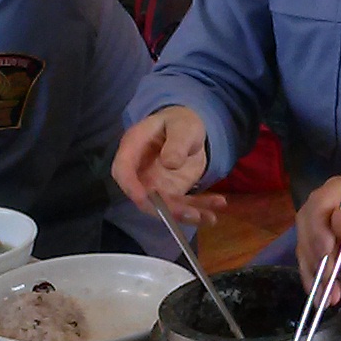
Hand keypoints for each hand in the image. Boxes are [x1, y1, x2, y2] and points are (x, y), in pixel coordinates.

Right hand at [110, 106, 210, 221]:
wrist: (189, 132)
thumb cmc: (180, 123)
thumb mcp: (182, 126)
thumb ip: (177, 142)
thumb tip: (170, 163)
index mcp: (134, 148)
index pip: (122, 170)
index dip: (130, 186)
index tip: (143, 199)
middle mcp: (140, 172)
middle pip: (144, 196)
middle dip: (166, 209)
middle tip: (191, 214)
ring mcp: (155, 185)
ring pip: (165, 206)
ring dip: (186, 215)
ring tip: (208, 217)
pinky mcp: (171, 193)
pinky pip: (182, 206)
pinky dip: (199, 209)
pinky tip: (218, 204)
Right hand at [296, 174, 340, 304]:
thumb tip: (333, 222)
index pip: (319, 202)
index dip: (318, 226)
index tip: (326, 250)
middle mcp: (329, 203)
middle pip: (306, 225)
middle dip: (314, 253)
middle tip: (327, 275)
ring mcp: (323, 226)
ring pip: (306, 248)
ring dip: (314, 273)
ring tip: (329, 295)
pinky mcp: (324, 249)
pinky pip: (312, 264)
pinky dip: (316, 282)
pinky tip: (325, 298)